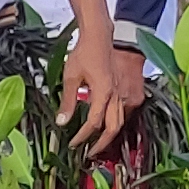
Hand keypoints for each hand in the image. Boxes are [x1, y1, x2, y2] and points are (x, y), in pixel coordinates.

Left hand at [55, 24, 144, 155]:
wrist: (101, 35)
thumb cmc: (85, 52)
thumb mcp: (71, 76)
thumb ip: (68, 101)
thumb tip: (62, 122)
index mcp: (103, 93)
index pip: (93, 123)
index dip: (82, 136)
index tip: (73, 143)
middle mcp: (116, 95)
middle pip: (113, 128)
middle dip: (101, 143)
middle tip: (89, 152)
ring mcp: (123, 92)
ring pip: (121, 121)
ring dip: (109, 135)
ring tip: (97, 142)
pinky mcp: (125, 89)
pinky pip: (123, 112)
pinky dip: (116, 122)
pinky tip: (106, 124)